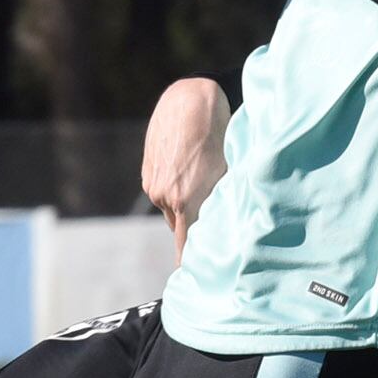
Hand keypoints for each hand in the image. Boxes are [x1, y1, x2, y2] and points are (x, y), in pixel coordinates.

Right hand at [141, 77, 231, 251]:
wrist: (189, 99)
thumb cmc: (218, 133)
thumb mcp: (229, 170)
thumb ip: (223, 202)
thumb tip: (230, 225)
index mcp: (187, 200)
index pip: (185, 246)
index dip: (189, 263)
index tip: (192, 279)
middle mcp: (165, 197)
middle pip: (181, 226)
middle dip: (195, 224)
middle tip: (215, 216)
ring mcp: (153, 184)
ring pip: (171, 208)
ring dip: (185, 203)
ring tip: (202, 181)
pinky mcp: (148, 172)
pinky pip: (163, 191)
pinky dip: (175, 187)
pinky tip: (189, 168)